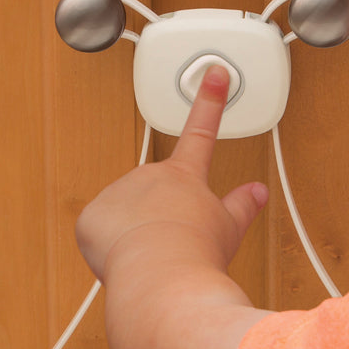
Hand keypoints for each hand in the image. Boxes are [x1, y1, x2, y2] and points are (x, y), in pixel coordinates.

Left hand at [75, 65, 269, 281]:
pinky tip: (123, 259)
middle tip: (173, 242)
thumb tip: (258, 192)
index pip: (202, 131)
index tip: (214, 71)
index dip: (210, 100)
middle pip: (155, 191)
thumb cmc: (197, 254)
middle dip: (159, 213)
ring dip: (134, 230)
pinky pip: (97, 231)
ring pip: (125, 213)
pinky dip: (107, 246)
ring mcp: (119, 192)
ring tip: (152, 256)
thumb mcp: (229, 229)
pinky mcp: (91, 216)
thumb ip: (241, 206)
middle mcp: (151, 175)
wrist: (161, 276)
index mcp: (186, 176)